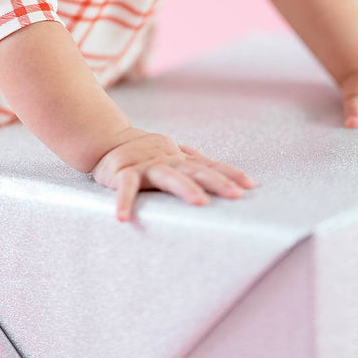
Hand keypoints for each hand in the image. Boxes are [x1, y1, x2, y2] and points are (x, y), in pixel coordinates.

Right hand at [91, 127, 255, 221]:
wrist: (107, 140)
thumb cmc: (145, 152)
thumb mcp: (172, 154)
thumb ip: (195, 161)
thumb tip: (223, 170)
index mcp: (180, 159)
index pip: (209, 166)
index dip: (229, 174)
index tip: (250, 186)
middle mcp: (167, 160)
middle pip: (195, 170)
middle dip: (216, 181)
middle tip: (235, 194)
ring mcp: (146, 166)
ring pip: (168, 176)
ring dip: (184, 188)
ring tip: (200, 202)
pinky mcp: (123, 172)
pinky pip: (125, 188)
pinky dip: (124, 202)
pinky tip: (124, 218)